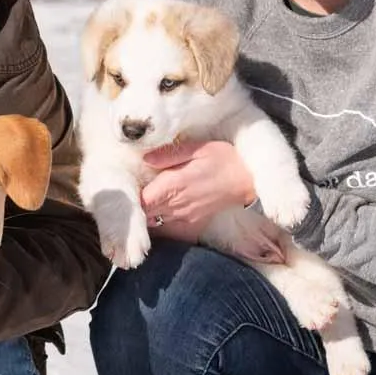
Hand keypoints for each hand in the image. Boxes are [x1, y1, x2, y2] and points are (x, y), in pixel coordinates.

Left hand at [140, 140, 254, 242]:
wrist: (248, 179)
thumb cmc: (224, 158)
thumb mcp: (197, 148)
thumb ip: (169, 154)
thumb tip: (145, 158)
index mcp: (174, 184)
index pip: (141, 200)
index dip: (131, 196)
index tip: (127, 186)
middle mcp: (177, 204)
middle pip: (144, 214)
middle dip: (135, 206)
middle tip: (130, 194)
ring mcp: (185, 216)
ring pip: (154, 222)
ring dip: (146, 214)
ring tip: (143, 202)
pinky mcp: (193, 223)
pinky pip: (169, 227)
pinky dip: (160, 221)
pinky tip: (159, 211)